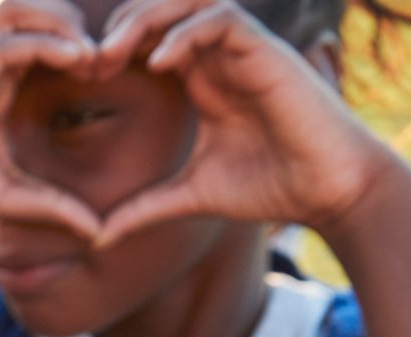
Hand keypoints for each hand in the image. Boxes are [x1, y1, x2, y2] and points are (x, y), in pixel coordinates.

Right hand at [0, 4, 100, 273]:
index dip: (85, 43)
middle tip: (108, 58)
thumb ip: (55, 206)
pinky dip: (47, 42)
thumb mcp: (12, 198)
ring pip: (18, 8)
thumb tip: (101, 233)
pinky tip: (76, 61)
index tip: (117, 71)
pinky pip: (8, 41)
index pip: (46, 36)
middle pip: (34, 7)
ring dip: (61, 21)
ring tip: (91, 55)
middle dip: (77, 21)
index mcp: (0, 85)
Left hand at [91, 0, 401, 243]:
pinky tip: (160, 62)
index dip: (114, 51)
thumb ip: (143, 209)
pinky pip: (221, 20)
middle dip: (121, 28)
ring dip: (147, 19)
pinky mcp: (266, 51)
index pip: (149, 41)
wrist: (327, 190)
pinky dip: (187, 32)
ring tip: (114, 53)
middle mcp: (219, 57)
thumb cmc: (269, 187)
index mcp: (201, 80)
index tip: (83, 79)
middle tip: (89, 61)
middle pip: (163, 12)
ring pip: (190, 2)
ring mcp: (243, 50)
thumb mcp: (189, 197)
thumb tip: (96, 238)